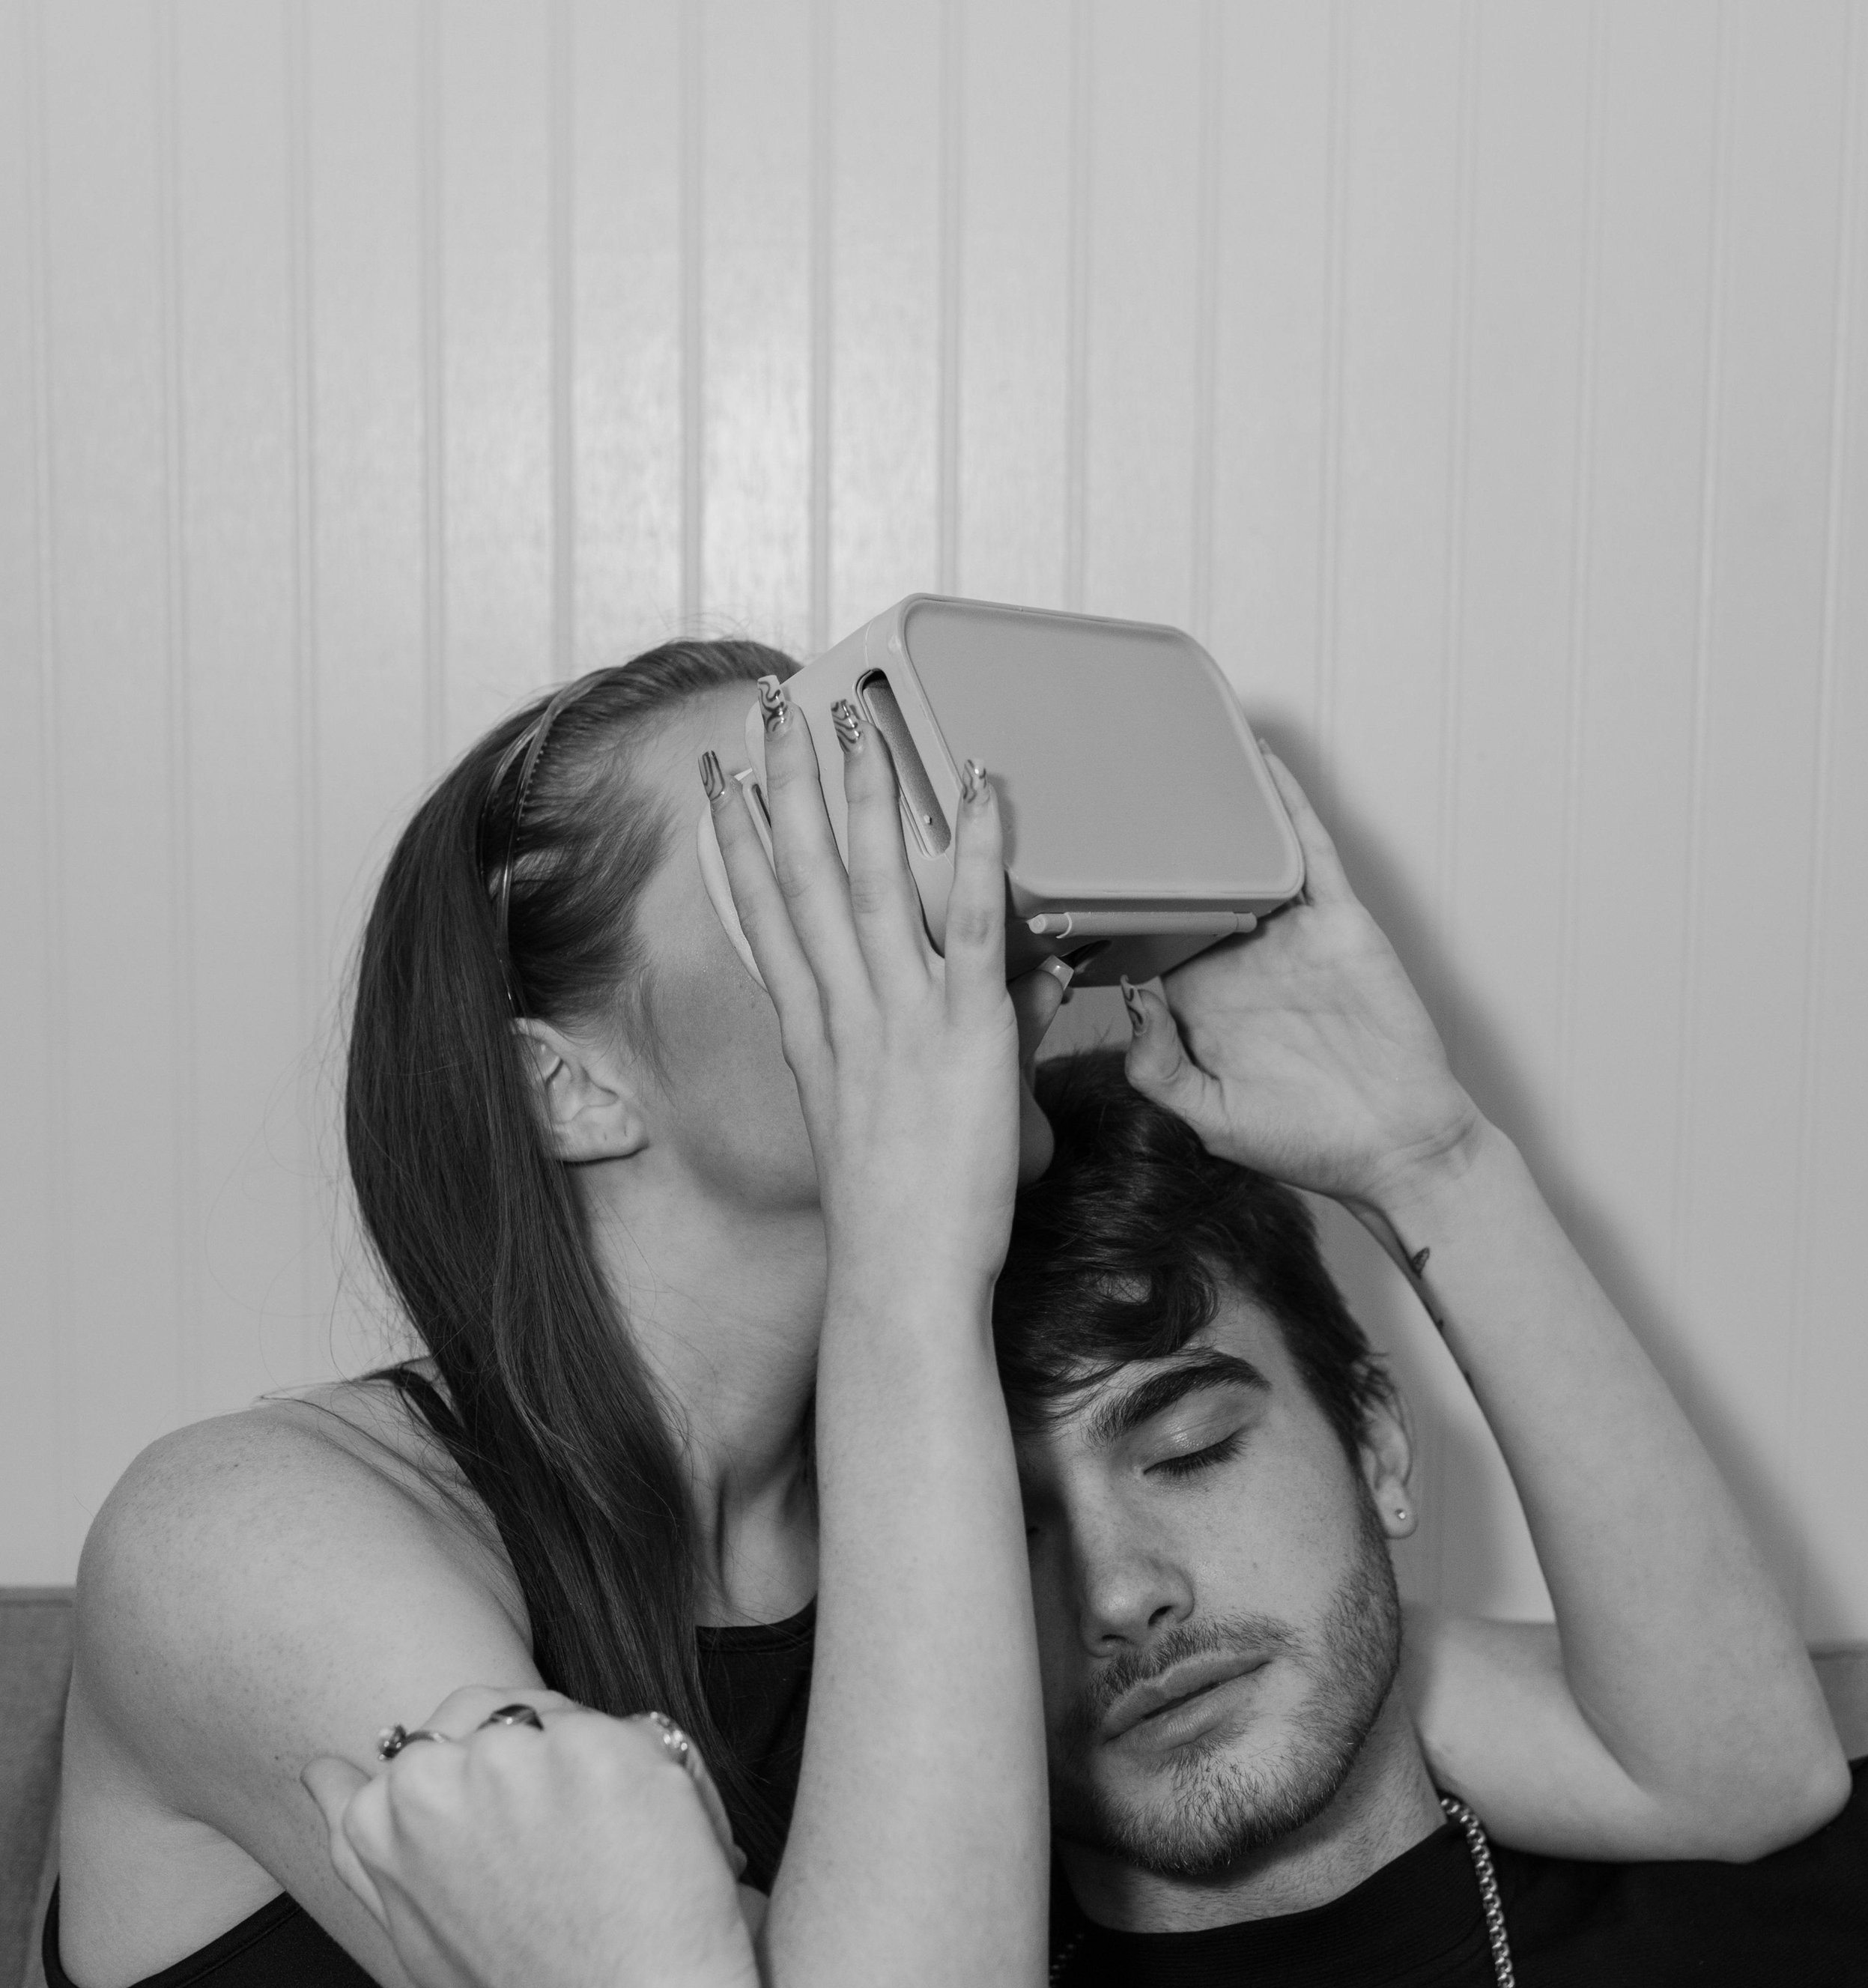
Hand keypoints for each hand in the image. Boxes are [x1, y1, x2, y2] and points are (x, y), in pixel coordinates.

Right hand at [302, 1685, 758, 1987]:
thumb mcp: (413, 1929)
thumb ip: (360, 1843)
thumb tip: (319, 1771)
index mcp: (381, 1814)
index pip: (430, 1747)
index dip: (487, 1789)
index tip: (515, 1838)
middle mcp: (434, 1773)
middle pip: (493, 1716)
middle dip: (532, 1761)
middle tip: (568, 1850)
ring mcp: (518, 1754)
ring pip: (561, 1718)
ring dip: (590, 1766)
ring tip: (607, 1852)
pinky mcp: (600, 1746)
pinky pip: (632, 1733)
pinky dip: (651, 1779)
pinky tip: (648, 1843)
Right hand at [705, 694, 1066, 1285]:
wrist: (901, 1277)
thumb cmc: (900, 1222)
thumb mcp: (891, 1123)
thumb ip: (945, 1043)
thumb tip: (1027, 979)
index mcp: (814, 1034)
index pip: (765, 917)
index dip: (738, 842)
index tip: (720, 784)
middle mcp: (843, 1013)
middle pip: (801, 876)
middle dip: (786, 785)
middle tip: (772, 710)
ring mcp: (899, 1018)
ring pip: (869, 880)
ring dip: (862, 791)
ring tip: (854, 717)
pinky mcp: (963, 1032)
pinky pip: (968, 922)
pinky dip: (976, 851)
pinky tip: (978, 788)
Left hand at [1123, 752, 1481, 1214]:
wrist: (1399, 1149)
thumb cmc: (1310, 1144)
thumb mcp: (1213, 1118)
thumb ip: (1160, 1069)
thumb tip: (1135, 999)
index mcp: (1199, 1004)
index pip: (1140, 940)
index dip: (1103, 907)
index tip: (1056, 870)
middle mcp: (1240, 961)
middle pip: (1185, 886)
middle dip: (1146, 844)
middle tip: (1097, 784)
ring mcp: (1290, 938)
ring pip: (1243, 857)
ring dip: (1214, 808)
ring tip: (1169, 750)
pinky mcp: (1338, 924)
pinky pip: (1310, 853)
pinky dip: (1288, 806)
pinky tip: (1262, 763)